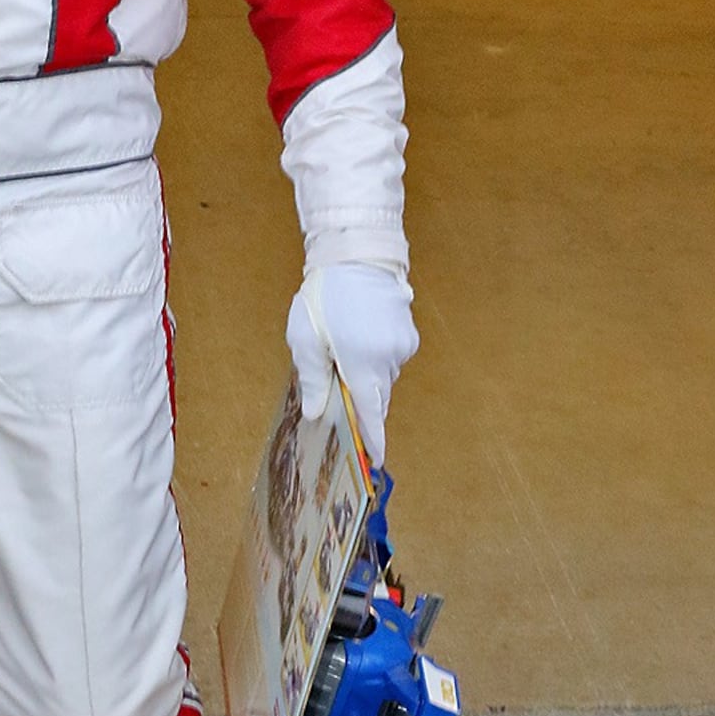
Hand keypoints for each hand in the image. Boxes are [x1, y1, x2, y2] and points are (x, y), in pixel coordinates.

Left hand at [285, 264, 418, 468]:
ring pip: (383, 373)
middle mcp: (389, 359)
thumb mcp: (306, 340)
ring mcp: (403, 344)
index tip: (377, 461)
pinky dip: (375, 354)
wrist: (357, 254)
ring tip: (342, 346)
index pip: (372, 414)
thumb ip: (312, 379)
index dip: (374, 439)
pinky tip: (358, 333)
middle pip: (377, 394)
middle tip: (340, 391)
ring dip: (366, 372)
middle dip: (361, 399)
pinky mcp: (408, 331)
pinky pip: (390, 355)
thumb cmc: (325, 296)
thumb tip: (316, 413)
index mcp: (363, 365)